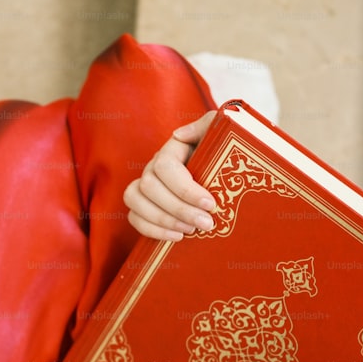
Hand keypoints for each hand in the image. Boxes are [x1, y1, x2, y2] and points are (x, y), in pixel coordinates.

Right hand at [124, 110, 217, 240]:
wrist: (227, 173)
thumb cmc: (226, 154)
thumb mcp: (223, 131)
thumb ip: (208, 124)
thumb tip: (180, 136)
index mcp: (172, 149)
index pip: (165, 167)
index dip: (185, 189)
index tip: (210, 204)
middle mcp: (154, 166)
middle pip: (149, 187)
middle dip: (178, 209)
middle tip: (206, 224)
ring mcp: (146, 187)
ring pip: (135, 201)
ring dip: (163, 220)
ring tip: (191, 231)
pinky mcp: (145, 206)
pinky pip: (135, 218)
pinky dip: (152, 230)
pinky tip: (177, 237)